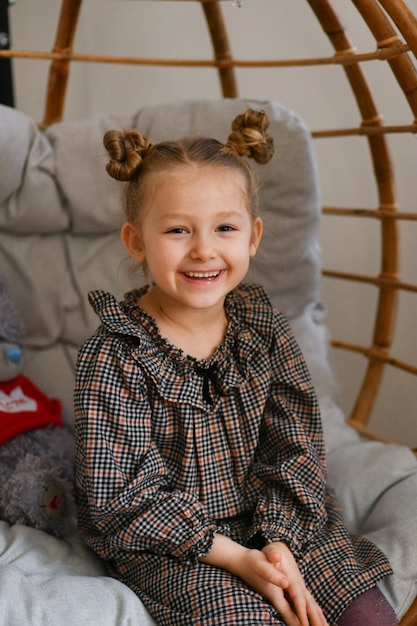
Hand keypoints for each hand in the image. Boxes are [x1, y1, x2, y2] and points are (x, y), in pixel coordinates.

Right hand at [200, 535, 327, 625]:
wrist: (240, 561)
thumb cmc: (251, 561)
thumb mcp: (261, 564)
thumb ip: (272, 574)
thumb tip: (285, 582)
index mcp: (275, 594)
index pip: (290, 613)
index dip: (301, 622)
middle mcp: (276, 598)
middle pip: (292, 618)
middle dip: (303, 625)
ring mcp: (276, 597)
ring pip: (291, 615)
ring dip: (301, 623)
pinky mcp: (276, 593)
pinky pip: (290, 609)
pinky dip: (297, 616)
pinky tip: (301, 618)